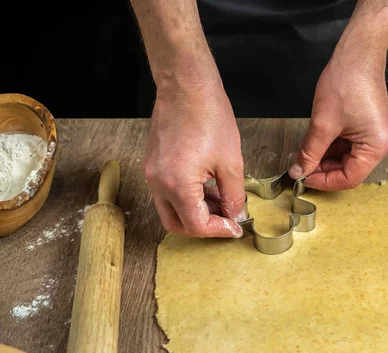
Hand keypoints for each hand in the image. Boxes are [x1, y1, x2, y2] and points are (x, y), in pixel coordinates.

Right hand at [143, 83, 245, 237]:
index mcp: (177, 184)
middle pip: (176, 224)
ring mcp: (151, 173)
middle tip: (225, 220)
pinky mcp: (152, 163)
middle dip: (202, 227)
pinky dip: (185, 197)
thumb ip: (234, 195)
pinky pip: (166, 192)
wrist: (186, 86)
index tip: (235, 227)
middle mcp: (158, 183)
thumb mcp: (231, 161)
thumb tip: (235, 214)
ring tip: (221, 199)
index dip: (219, 230)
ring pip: (170, 209)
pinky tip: (207, 186)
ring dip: (194, 211)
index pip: (196, 225)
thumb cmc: (209, 116)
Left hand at [288, 52, 387, 189]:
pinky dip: (332, 148)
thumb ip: (309, 152)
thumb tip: (298, 171)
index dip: (324, 182)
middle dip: (324, 171)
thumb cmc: (346, 82)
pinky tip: (316, 146)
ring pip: (348, 159)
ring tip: (305, 157)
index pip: (350, 178)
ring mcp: (376, 135)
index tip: (303, 179)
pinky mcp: (369, 127)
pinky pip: (350, 146)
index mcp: (376, 146)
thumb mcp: (323, 124)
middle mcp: (381, 144)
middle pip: (350, 170)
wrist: (357, 54)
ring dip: (326, 160)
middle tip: (301, 169)